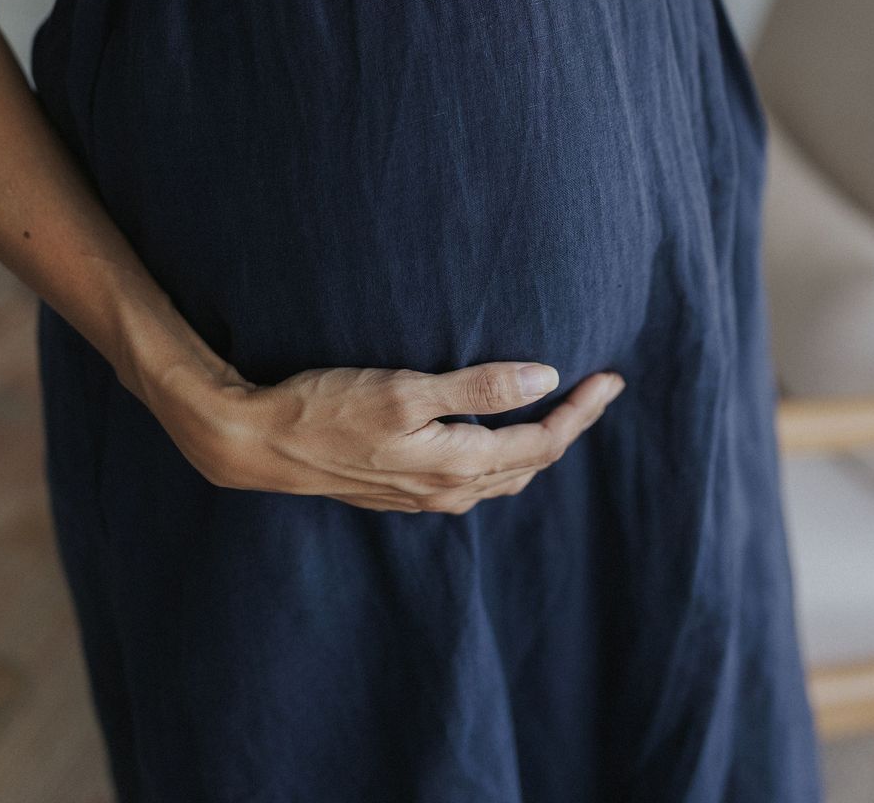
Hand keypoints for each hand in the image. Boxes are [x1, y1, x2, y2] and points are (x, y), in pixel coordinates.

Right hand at [159, 357, 625, 512]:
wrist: (261, 442)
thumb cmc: (329, 407)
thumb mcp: (407, 390)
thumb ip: (476, 387)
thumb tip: (544, 380)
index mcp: (457, 466)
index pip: (542, 443)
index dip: (582, 412)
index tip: (612, 379)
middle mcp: (447, 491)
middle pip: (530, 464)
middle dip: (570, 428)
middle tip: (600, 390)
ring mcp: (423, 495)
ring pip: (502, 477)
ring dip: (538, 448)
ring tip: (561, 413)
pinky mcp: (401, 489)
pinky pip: (473, 481)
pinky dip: (502, 458)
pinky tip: (495, 440)